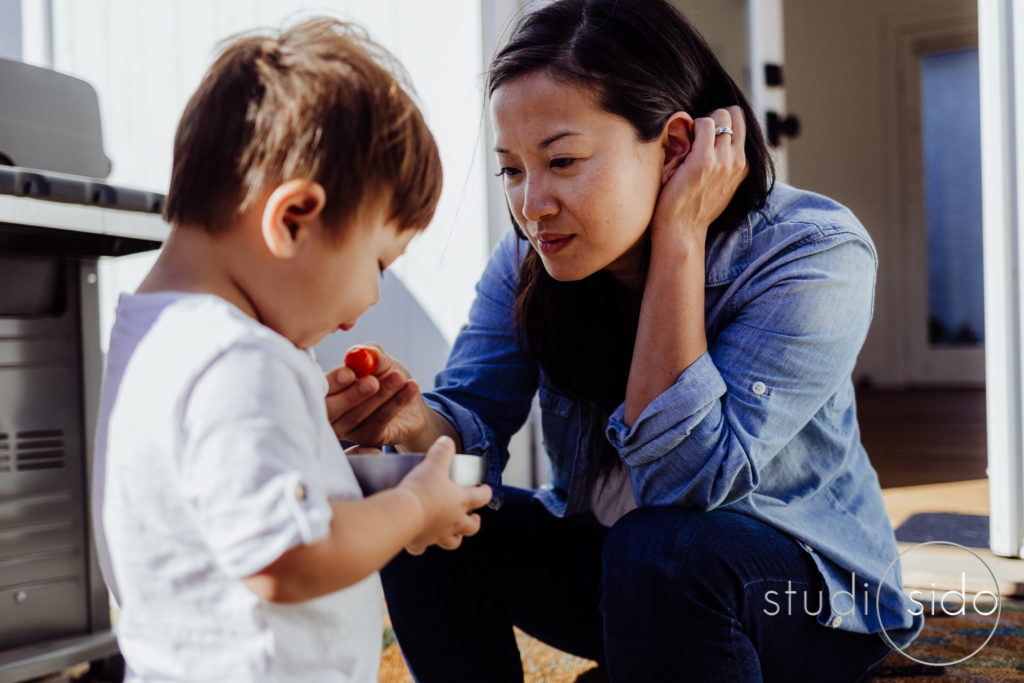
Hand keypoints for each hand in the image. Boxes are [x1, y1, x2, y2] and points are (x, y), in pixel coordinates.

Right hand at [325, 344, 428, 445]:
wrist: (410, 404)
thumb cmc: (387, 378)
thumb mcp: (380, 361)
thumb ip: (371, 355)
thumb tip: (362, 352)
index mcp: (328, 389)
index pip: (321, 387)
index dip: (333, 381)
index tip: (349, 372)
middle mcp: (332, 412)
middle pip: (332, 409)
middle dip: (353, 394)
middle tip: (373, 381)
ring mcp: (347, 428)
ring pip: (358, 415)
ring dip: (381, 395)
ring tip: (399, 378)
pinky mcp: (368, 438)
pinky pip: (379, 421)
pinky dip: (396, 403)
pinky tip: (410, 387)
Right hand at [397, 436, 491, 553]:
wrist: (402, 514)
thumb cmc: (421, 488)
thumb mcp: (432, 464)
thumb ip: (442, 451)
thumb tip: (447, 440)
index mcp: (459, 502)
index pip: (481, 498)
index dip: (485, 492)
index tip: (485, 489)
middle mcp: (452, 522)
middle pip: (471, 527)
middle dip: (473, 522)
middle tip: (473, 517)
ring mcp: (437, 535)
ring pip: (452, 542)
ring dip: (454, 538)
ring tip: (451, 532)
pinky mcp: (418, 542)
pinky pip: (421, 547)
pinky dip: (420, 544)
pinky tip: (416, 540)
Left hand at [651, 105, 747, 248]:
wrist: (682, 231)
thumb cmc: (692, 209)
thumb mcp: (719, 186)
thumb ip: (724, 164)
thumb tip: (716, 141)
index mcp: (744, 166)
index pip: (741, 123)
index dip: (722, 120)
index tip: (705, 134)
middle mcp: (738, 162)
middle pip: (734, 114)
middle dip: (713, 116)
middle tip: (695, 134)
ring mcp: (724, 161)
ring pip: (720, 115)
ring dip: (701, 121)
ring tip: (688, 140)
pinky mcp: (705, 161)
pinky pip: (704, 123)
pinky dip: (691, 125)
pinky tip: (682, 143)